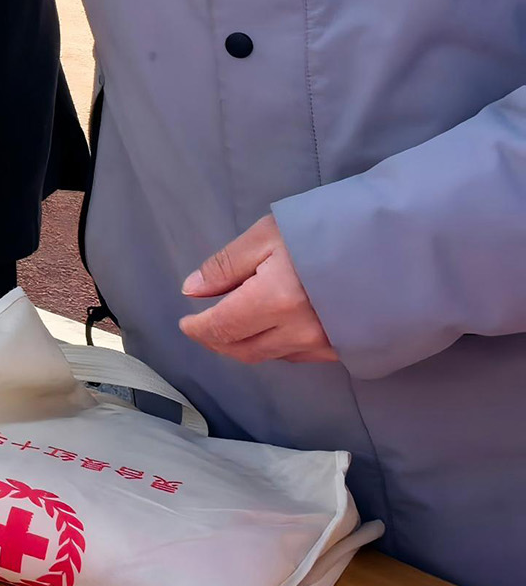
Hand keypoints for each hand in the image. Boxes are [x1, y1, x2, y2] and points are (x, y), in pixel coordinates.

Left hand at [179, 215, 338, 364]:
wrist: (398, 243)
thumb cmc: (329, 229)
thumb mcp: (268, 235)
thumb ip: (227, 265)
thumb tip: (193, 289)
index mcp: (275, 300)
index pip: (222, 328)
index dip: (198, 328)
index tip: (186, 322)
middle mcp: (299, 331)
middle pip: (244, 350)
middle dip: (217, 342)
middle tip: (203, 327)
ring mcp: (326, 345)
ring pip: (271, 356)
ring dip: (245, 345)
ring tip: (233, 326)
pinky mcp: (346, 349)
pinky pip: (299, 356)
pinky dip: (276, 346)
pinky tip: (271, 329)